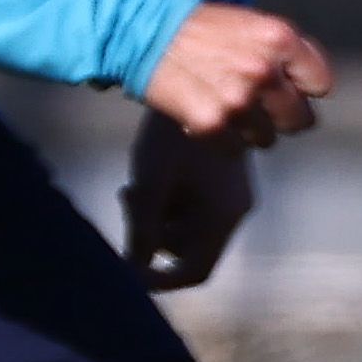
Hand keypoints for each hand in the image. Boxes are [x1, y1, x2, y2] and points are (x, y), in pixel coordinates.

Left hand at [120, 115, 260, 291]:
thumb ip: (142, 233)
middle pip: (188, 249)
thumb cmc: (171, 137)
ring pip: (188, 227)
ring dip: (157, 217)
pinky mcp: (222, 178)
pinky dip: (169, 201)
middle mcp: (234, 210)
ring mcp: (230, 194)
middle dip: (153, 237)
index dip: (160, 281)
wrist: (198, 80)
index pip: (195, 272)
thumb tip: (134, 270)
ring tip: (134, 187)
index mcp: (223, 217)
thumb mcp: (150, 187)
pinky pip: (193, 206)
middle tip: (128, 203)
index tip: (127, 271)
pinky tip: (150, 175)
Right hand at [138, 0, 334, 141]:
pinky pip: (235, 150)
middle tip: (261, 110)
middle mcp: (265, 71)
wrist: (145, 32)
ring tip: (229, 111)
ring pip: (268, 139)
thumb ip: (284, 54)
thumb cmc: (202, 29)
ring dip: (251, 131)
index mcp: (280, 40)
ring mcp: (238, 100)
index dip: (305, 90)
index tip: (289, 90)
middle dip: (282, 117)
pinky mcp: (211, 123)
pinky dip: (224, 142)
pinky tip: (209, 118)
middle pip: (300, 119)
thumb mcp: (252, 25)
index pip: (321, 85)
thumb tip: (310, 89)